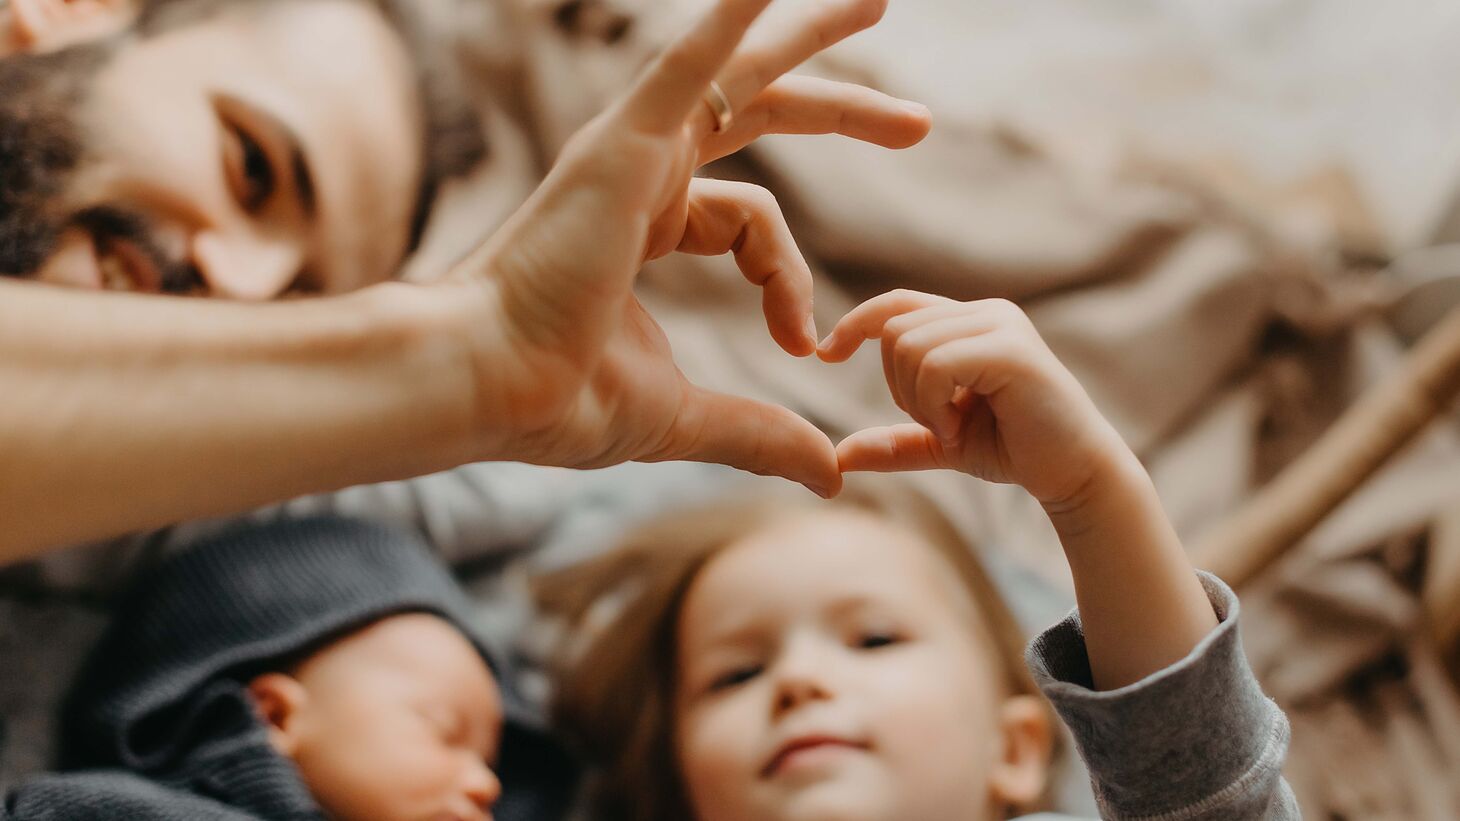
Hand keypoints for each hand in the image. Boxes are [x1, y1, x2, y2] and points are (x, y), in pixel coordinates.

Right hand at [442, 0, 929, 497]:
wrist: (491, 388)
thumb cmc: (559, 401)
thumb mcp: (688, 416)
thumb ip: (761, 433)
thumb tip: (831, 474)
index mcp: (648, 224)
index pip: (751, 223)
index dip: (789, 280)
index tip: (803, 345)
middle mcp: (642, 174)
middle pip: (757, 116)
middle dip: (839, 108)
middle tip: (918, 123)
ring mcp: (632, 152)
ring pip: (738, 75)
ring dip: (807, 34)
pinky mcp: (625, 144)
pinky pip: (689, 64)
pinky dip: (730, 19)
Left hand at [819, 291, 1132, 509]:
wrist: (1073, 474)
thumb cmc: (1014, 451)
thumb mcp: (941, 444)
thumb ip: (895, 443)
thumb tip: (838, 457)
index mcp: (969, 322)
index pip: (896, 304)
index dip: (855, 324)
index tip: (826, 354)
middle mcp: (985, 312)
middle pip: (894, 330)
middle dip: (898, 387)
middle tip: (937, 424)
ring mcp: (1000, 325)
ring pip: (909, 346)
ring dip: (917, 400)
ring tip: (952, 427)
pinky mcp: (1011, 349)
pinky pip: (935, 364)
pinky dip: (933, 405)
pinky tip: (958, 428)